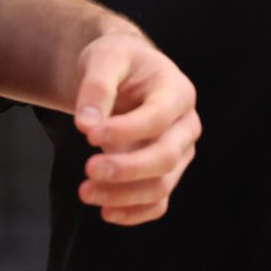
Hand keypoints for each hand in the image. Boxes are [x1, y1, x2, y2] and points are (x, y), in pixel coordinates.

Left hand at [72, 30, 199, 223]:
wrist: (124, 72)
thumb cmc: (118, 61)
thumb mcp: (104, 58)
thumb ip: (96, 87)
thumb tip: (86, 124)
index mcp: (177, 91)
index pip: (157, 118)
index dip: (125, 131)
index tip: (87, 134)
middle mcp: (185, 125)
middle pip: (165, 158)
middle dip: (126, 169)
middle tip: (88, 169)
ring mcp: (179, 152)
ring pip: (161, 185)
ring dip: (123, 195)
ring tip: (85, 192)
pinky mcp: (166, 173)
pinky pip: (158, 202)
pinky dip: (134, 212)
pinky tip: (106, 211)